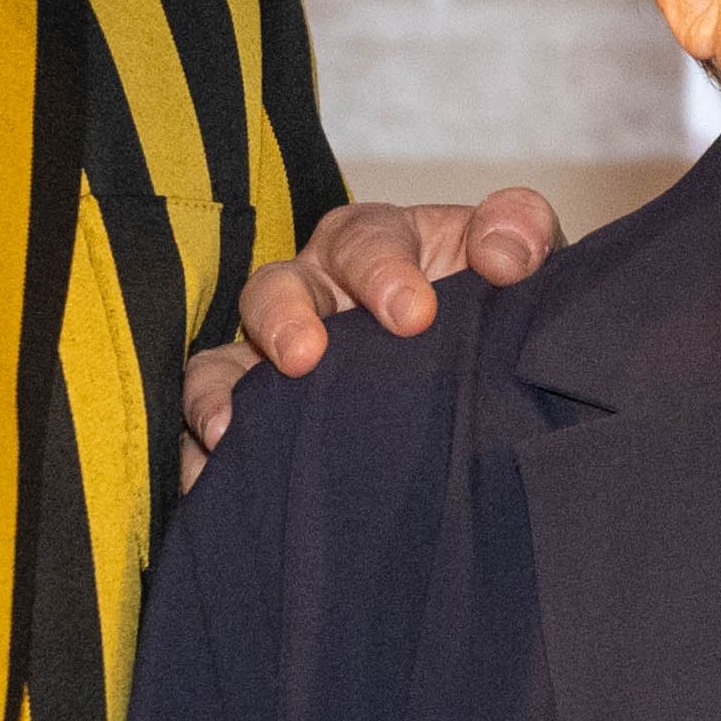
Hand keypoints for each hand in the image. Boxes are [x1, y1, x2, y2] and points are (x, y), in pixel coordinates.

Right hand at [185, 183, 565, 455]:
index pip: (363, 240)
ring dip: (220, 390)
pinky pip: (209, 433)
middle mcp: (314, 294)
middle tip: (306, 357)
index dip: (380, 270)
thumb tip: (501, 255)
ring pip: (225, 360)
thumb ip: (520, 236)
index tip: (414, 314)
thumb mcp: (521, 262)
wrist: (490, 381)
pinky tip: (208, 484)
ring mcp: (276, 358)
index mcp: (376, 247)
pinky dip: (200, 457)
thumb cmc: (493, 307)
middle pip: (275, 289)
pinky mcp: (259, 420)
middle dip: (284, 319)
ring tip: (228, 429)